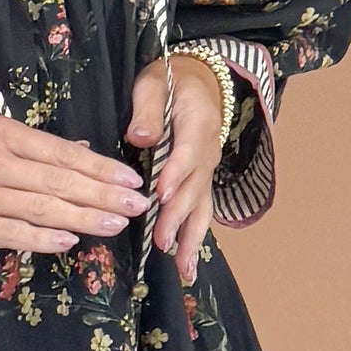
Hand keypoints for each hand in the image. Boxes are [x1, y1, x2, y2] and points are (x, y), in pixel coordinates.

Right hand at [0, 118, 147, 254]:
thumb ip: (33, 147)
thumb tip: (83, 149)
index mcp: (1, 134)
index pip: (62, 152)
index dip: (101, 168)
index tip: (131, 180)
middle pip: (59, 180)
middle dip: (104, 195)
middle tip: (137, 205)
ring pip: (43, 208)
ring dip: (84, 218)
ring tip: (116, 224)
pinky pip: (15, 234)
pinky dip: (46, 238)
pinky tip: (71, 242)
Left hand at [126, 55, 225, 286]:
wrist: (200, 80)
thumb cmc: (170, 80)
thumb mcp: (153, 83)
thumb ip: (147, 109)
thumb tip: (142, 137)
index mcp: (197, 124)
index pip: (186, 152)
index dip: (175, 174)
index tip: (160, 195)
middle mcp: (208, 151)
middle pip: (194, 187)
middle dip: (177, 216)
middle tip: (160, 242)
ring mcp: (207, 168)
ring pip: (202, 205)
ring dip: (192, 237)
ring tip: (184, 269)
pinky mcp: (202, 179)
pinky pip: (201, 208)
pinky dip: (194, 235)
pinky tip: (186, 261)